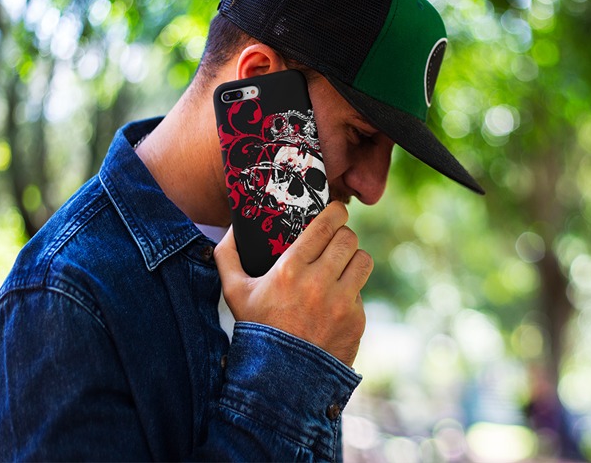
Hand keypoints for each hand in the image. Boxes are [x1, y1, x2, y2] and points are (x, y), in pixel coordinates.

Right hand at [214, 202, 371, 366]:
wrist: (280, 379)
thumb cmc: (256, 329)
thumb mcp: (234, 292)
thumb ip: (227, 256)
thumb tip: (232, 228)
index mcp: (290, 269)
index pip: (326, 226)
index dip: (336, 212)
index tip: (336, 210)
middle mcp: (319, 283)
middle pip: (348, 239)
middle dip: (343, 235)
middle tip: (336, 240)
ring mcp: (341, 303)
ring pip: (363, 260)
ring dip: (353, 259)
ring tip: (342, 265)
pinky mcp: (356, 320)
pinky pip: (361, 292)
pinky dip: (351, 292)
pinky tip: (335, 301)